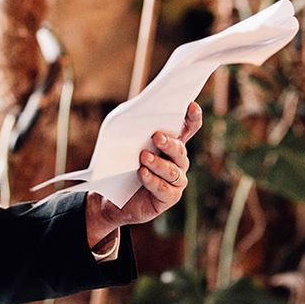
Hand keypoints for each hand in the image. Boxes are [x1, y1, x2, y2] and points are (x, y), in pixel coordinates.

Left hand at [86, 102, 201, 247]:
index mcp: (171, 144)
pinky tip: (142, 173)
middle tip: (156, 136)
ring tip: (143, 157)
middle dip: (169, 142)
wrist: (112, 195)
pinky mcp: (169, 197)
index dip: (192, 117)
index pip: (188, 128)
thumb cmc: (121, 163)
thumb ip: (134, 127)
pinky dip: (152, 180)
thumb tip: (137, 112)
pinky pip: (164, 188)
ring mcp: (176, 180)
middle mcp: (178, 161)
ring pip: (172, 170)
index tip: (191, 105)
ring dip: (158, 163)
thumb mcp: (125, 142)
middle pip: (179, 149)